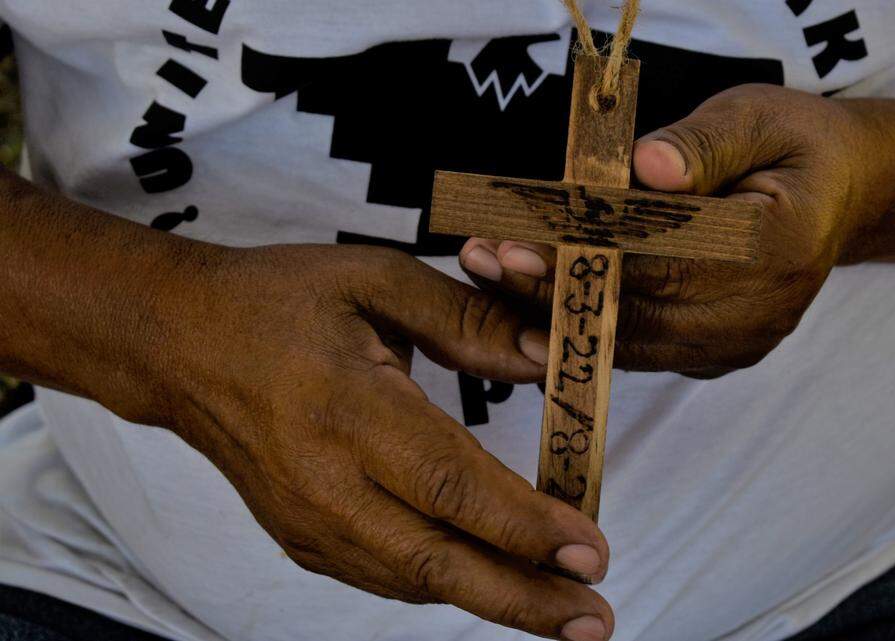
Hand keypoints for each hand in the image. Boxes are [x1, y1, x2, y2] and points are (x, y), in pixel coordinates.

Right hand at [108, 244, 613, 640]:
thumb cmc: (276, 303)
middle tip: (595, 619)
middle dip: (524, 597)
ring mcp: (308, 521)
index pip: (449, 483)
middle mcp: (324, 480)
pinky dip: (447, 585)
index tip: (590, 548)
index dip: (523, 525)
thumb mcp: (374, 281)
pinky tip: (498, 585)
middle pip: (435, 560)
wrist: (179, 344)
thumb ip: (465, 320)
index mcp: (345, 408)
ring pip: (414, 581)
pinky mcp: (302, 538)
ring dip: (495, 600)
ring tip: (565, 611)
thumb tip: (546, 353)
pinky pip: (386, 576)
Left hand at [460, 84, 874, 376]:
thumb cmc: (794, 147)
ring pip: (630, 342)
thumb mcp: (757, 117)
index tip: (512, 244)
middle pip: (634, 311)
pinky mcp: (721, 358)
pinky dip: (586, 329)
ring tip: (491, 279)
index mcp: (777, 246)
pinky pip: (642, 350)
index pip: (660, 261)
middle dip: (547, 289)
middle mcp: (758, 313)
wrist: (842, 195)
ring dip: (554, 314)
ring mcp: (740, 344)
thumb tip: (645, 168)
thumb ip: (701, 144)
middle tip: (480, 259)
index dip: (581, 258)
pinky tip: (533, 305)